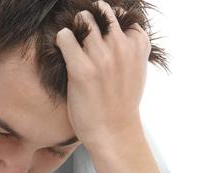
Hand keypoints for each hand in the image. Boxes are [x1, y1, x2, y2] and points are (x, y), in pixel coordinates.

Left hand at [55, 0, 150, 146]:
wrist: (114, 132)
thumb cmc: (122, 104)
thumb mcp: (136, 71)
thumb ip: (131, 50)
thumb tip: (119, 34)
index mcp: (138, 46)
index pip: (124, 16)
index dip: (110, 22)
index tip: (102, 34)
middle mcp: (121, 46)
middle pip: (102, 12)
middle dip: (92, 20)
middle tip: (84, 35)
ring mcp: (101, 56)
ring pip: (84, 20)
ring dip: (76, 28)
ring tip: (73, 43)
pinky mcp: (80, 68)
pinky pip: (65, 37)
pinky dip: (62, 40)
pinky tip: (64, 51)